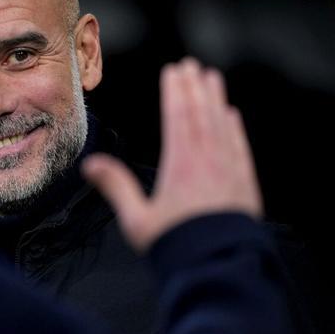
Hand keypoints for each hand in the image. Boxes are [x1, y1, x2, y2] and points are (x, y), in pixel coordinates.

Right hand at [82, 58, 262, 252]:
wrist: (218, 267)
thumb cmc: (175, 246)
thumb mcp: (137, 220)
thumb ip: (116, 187)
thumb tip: (89, 164)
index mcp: (181, 164)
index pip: (178, 116)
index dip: (175, 91)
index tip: (174, 70)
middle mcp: (208, 160)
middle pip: (201, 114)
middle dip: (195, 87)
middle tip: (192, 66)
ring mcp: (230, 170)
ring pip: (222, 125)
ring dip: (216, 100)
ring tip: (213, 79)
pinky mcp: (245, 183)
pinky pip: (239, 146)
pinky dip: (234, 128)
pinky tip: (231, 116)